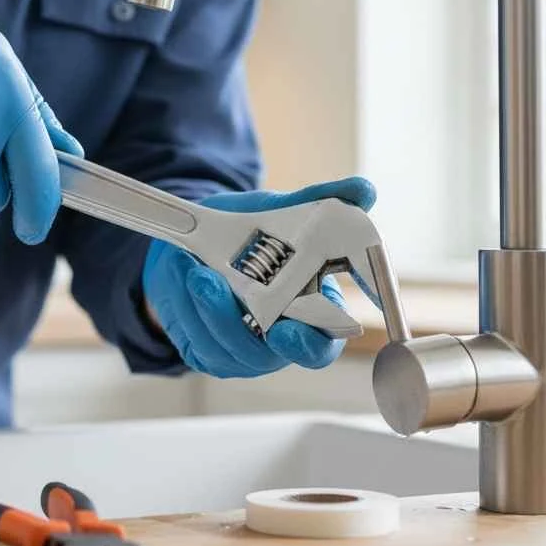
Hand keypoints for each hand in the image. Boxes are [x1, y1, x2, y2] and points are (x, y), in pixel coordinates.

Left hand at [142, 177, 376, 376]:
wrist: (193, 240)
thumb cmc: (245, 232)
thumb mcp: (278, 210)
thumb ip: (318, 203)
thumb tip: (362, 190)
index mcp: (312, 310)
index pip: (323, 342)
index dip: (311, 343)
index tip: (290, 329)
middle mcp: (279, 336)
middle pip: (271, 354)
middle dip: (246, 330)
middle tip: (228, 296)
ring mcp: (242, 348)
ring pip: (227, 345)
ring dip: (208, 307)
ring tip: (195, 270)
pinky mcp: (206, 349)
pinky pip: (196, 341)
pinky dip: (187, 308)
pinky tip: (183, 276)